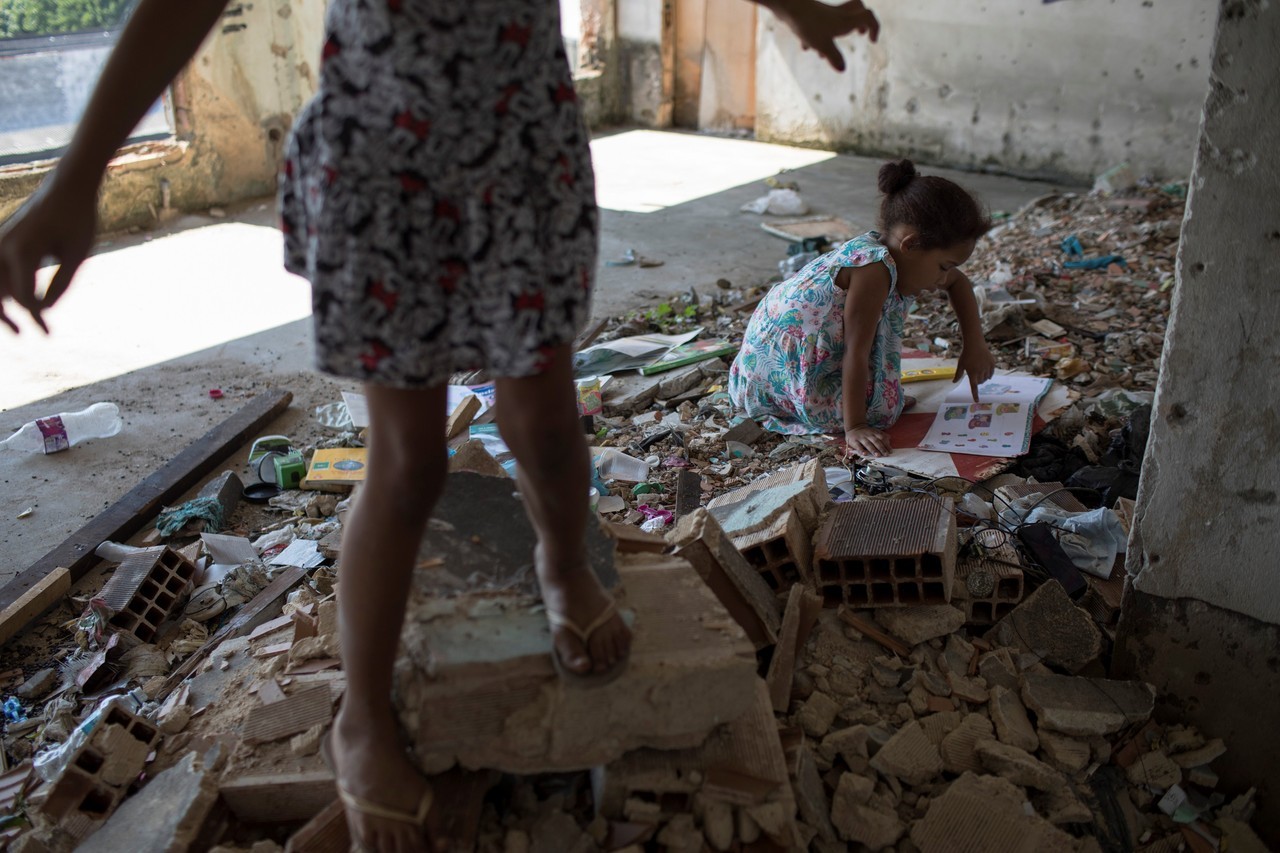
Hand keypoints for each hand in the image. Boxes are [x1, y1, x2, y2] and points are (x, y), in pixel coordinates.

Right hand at [0, 176, 97, 333]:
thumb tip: (41, 311)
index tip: (46, 333)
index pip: (22, 296)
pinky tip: (12, 304)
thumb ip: (61, 283)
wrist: (67, 187)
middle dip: (4, 317)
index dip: (34, 318)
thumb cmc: (77, 220)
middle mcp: (3, 245)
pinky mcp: (2, 241)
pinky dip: (0, 289)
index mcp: (24, 249)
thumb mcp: (78, 254)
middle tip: (21, 336)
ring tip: (13, 326)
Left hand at [766, 0, 879, 71]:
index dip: (874, 27)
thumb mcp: (822, 44)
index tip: (871, 41)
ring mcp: (823, 13)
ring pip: (836, 19)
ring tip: (824, 51)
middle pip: (857, 9)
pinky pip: (818, 24)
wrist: (787, 5)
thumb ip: (833, 57)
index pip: (868, 17)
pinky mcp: (811, 14)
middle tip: (859, 33)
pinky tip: (805, 46)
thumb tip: (842, 69)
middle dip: (860, 21)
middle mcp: (837, 14)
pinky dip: (816, 35)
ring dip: (835, 33)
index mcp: (845, 20)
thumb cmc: (808, 24)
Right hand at [844, 424, 890, 458]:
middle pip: (876, 441)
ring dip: (873, 450)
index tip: (890, 451)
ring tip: (878, 455)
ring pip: (868, 444)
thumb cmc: (866, 432)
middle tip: (886, 454)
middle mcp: (868, 435)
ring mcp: (861, 438)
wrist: (854, 427)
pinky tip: (865, 454)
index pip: (881, 438)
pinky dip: (861, 450)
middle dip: (881, 448)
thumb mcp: (874, 431)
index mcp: (874, 433)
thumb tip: (889, 438)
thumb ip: (881, 434)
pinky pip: (858, 446)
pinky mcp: (854, 441)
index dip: (886, 444)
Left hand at [955, 343, 996, 400]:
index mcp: (972, 373)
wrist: (975, 344)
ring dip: (983, 377)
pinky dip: (989, 374)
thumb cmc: (966, 355)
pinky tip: (986, 370)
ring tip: (979, 370)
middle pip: (980, 382)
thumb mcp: (960, 365)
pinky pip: (991, 373)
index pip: (974, 387)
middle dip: (977, 381)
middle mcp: (980, 372)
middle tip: (974, 374)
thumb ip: (958, 374)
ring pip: (986, 378)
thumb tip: (953, 382)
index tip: (976, 401)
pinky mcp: (992, 364)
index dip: (975, 394)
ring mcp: (987, 368)